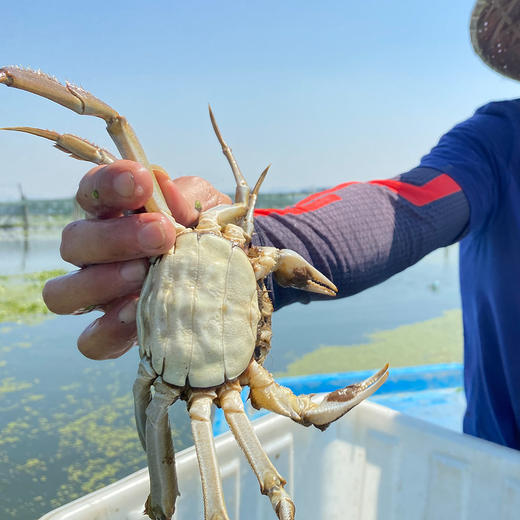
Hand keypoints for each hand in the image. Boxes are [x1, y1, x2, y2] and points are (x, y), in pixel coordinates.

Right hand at [43, 159, 230, 359]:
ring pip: (62, 293)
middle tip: (159, 233)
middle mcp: (95, 253)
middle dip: (115, 236)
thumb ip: (188, 197)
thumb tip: (166, 191)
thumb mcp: (205, 209)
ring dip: (102, 281)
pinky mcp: (111, 333)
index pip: (93, 191)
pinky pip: (90, 340)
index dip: (109, 183)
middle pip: (73, 241)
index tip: (141, 181)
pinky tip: (140, 313)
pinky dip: (110, 329)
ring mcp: (98, 295)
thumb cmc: (206, 235)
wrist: (225, 280)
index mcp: (113, 214)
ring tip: (144, 274)